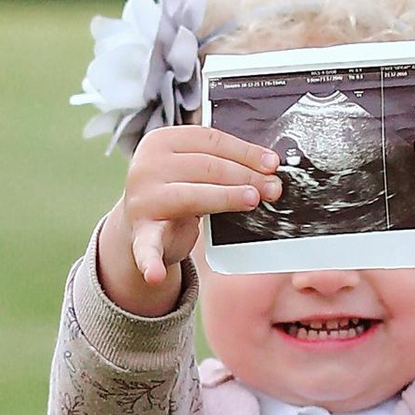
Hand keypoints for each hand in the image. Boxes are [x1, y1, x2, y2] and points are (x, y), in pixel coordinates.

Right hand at [96, 124, 283, 308]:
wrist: (140, 221)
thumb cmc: (176, 189)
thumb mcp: (193, 168)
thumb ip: (223, 162)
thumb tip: (268, 166)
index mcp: (160, 141)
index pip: (210, 140)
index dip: (245, 151)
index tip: (272, 163)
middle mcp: (146, 167)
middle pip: (206, 166)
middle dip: (245, 176)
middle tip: (273, 187)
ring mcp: (142, 201)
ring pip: (192, 196)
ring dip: (226, 198)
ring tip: (252, 201)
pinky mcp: (141, 233)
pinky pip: (147, 247)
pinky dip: (150, 262)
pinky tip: (156, 274)